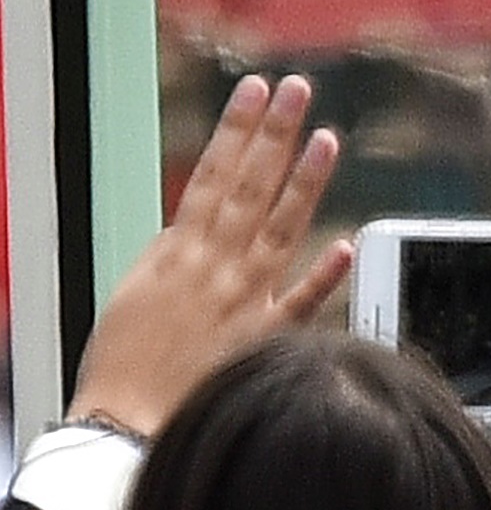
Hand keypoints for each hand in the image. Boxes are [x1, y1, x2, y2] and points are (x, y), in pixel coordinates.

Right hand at [69, 73, 348, 437]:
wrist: (126, 420)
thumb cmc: (125, 361)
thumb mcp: (137, 291)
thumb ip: (173, 255)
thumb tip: (193, 225)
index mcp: (179, 250)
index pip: (214, 174)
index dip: (237, 129)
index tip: (255, 90)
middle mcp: (215, 267)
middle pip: (251, 188)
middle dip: (274, 134)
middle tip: (298, 89)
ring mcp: (244, 301)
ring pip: (281, 230)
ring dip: (305, 183)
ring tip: (327, 140)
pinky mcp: (263, 340)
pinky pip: (300, 305)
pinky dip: (322, 275)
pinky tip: (346, 245)